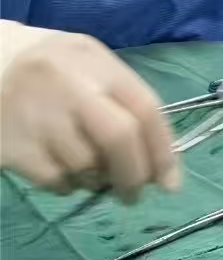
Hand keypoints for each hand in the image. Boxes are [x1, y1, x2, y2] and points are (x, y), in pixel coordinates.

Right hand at [0, 23, 179, 200]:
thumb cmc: (54, 68)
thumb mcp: (92, 65)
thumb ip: (124, 102)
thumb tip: (158, 159)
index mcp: (98, 64)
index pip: (145, 109)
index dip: (163, 151)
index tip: (170, 183)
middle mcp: (71, 87)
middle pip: (118, 138)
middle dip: (134, 175)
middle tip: (134, 195)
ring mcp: (39, 116)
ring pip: (85, 166)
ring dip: (96, 180)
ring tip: (89, 171)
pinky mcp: (12, 145)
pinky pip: (54, 180)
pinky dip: (67, 185)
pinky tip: (62, 170)